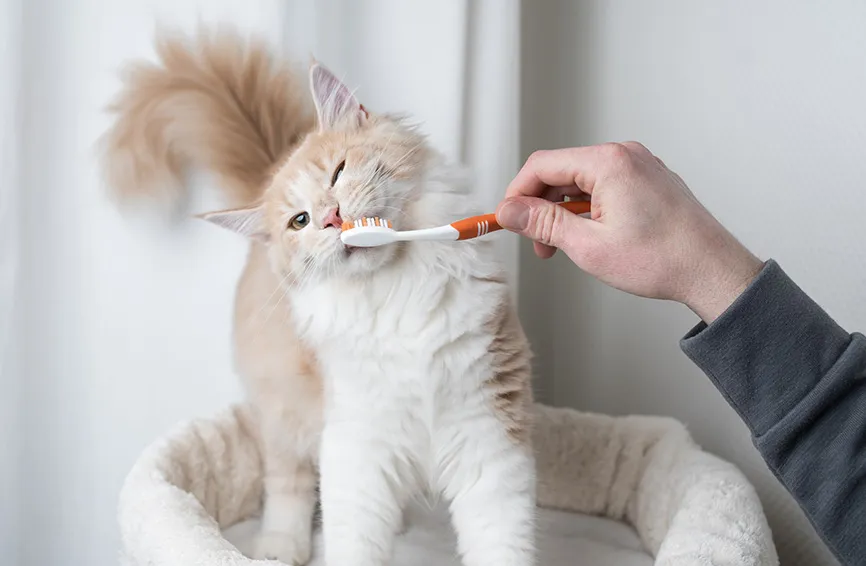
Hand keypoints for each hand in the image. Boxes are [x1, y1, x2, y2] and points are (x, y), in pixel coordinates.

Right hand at [496, 142, 762, 322]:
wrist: (712, 270)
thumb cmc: (661, 259)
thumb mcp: (588, 246)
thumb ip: (543, 223)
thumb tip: (510, 211)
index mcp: (608, 163)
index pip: (542, 165)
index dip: (517, 194)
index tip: (506, 219)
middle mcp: (625, 155)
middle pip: (561, 171)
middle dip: (541, 207)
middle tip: (537, 243)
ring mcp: (640, 166)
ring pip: (581, 181)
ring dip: (563, 212)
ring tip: (564, 247)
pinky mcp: (648, 181)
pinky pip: (604, 186)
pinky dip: (587, 209)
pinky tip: (590, 237)